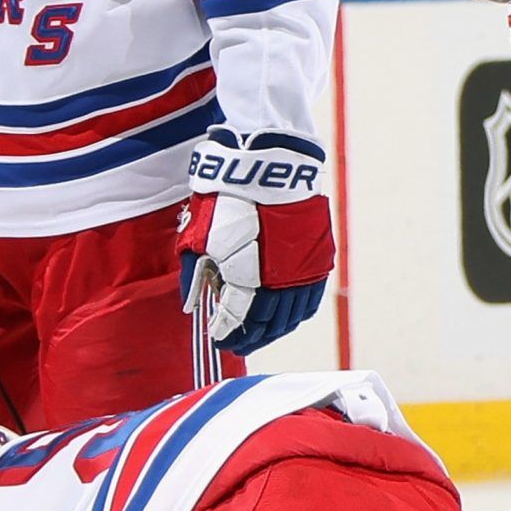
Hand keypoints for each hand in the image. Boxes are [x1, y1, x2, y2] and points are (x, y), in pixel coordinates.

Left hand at [178, 129, 333, 355]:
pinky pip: (309, 300)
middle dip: (248, 338)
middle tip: (235, 345)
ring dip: (272, 331)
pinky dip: (296, 315)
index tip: (216, 338)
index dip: (225, 332)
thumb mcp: (200, 234)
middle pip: (264, 323)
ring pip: (289, 317)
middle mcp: (279, 280)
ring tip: (258, 336)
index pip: (236, 319)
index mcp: (247, 277)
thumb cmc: (228, 198)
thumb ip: (196, 272)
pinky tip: (285, 319)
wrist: (268, 166)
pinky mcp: (318, 259)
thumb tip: (192, 302)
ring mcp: (302, 270)